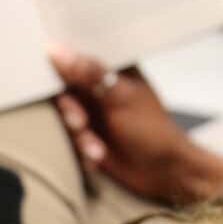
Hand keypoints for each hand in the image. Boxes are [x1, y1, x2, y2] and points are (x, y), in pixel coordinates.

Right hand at [49, 46, 222, 204]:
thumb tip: (59, 51)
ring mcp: (95, 113)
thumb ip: (91, 74)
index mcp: (113, 71)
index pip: (78, 58)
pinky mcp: (89, 137)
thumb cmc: (152, 130)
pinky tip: (98, 157)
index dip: (63, 70)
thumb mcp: (121, 98)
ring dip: (79, 136)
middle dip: (71, 111)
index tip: (58, 84)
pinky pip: (70, 139)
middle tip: (81, 123)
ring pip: (66, 118)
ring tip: (96, 148)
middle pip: (65, 91)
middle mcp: (101, 89)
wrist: (164, 171)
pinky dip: (83, 149)